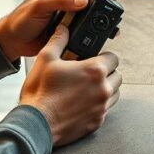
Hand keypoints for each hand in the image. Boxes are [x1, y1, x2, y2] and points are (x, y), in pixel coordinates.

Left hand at [0, 0, 117, 60]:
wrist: (13, 42)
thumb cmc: (21, 19)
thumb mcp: (39, 6)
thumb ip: (60, 1)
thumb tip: (83, 0)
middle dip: (107, 0)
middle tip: (114, 7)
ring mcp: (73, 15)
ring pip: (95, 13)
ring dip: (105, 17)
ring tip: (113, 23)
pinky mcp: (73, 30)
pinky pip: (89, 29)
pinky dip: (98, 31)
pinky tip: (104, 35)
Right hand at [19, 24, 121, 146]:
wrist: (36, 125)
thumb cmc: (40, 93)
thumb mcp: (45, 59)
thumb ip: (58, 40)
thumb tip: (64, 28)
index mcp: (94, 71)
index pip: (113, 58)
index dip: (104, 56)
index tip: (94, 58)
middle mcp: (103, 89)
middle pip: (117, 76)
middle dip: (106, 73)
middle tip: (89, 73)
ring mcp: (101, 107)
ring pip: (114, 93)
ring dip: (105, 88)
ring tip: (87, 88)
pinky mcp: (97, 122)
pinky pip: (105, 109)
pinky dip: (98, 104)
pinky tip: (82, 102)